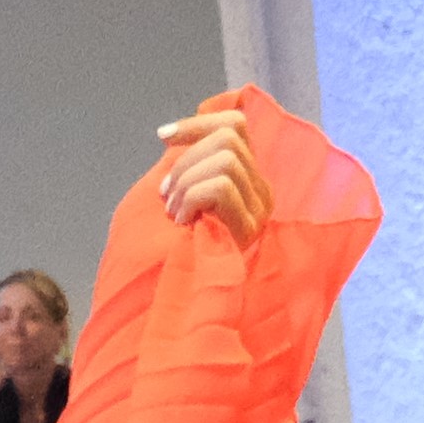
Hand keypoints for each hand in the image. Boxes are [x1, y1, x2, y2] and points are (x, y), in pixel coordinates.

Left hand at [156, 102, 271, 246]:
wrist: (177, 298)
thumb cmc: (174, 248)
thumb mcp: (180, 197)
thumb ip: (188, 167)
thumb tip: (170, 134)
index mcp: (247, 180)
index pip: (235, 126)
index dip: (198, 124)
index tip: (162, 136)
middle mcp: (261, 192)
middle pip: (229, 138)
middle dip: (186, 161)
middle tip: (166, 197)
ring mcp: (259, 210)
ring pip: (225, 159)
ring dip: (188, 183)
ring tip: (174, 214)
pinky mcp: (250, 227)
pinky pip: (221, 186)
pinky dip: (193, 198)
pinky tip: (183, 222)